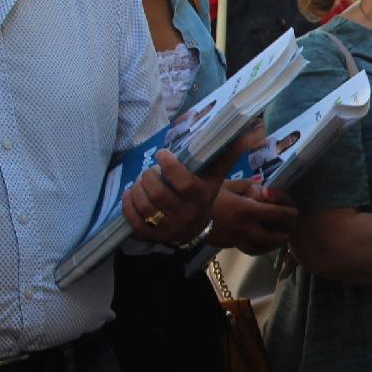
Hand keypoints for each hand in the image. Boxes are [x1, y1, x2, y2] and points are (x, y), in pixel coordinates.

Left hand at [123, 131, 245, 243]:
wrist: (197, 228)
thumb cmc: (204, 195)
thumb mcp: (216, 177)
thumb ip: (226, 155)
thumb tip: (243, 135)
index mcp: (201, 197)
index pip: (184, 182)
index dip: (169, 166)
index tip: (162, 154)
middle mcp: (186, 214)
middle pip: (159, 193)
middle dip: (149, 176)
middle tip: (150, 171)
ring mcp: (169, 227)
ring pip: (145, 205)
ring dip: (137, 188)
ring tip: (140, 181)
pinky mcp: (154, 236)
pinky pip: (135, 221)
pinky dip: (128, 204)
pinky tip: (130, 194)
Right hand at [209, 178, 298, 252]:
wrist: (186, 216)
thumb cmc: (208, 196)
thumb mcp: (227, 185)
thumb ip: (247, 185)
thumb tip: (263, 186)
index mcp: (246, 209)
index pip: (274, 213)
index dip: (288, 213)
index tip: (295, 212)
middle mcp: (245, 227)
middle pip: (272, 235)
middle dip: (284, 232)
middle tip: (291, 228)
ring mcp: (238, 238)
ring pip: (263, 247)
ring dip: (275, 244)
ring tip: (282, 239)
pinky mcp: (230, 245)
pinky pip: (250, 251)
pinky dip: (261, 249)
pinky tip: (265, 246)